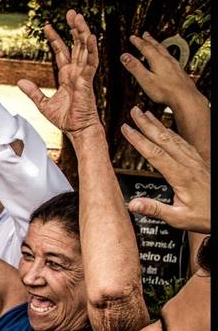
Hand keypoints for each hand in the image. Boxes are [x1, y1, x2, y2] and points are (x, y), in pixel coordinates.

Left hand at [18, 9, 99, 136]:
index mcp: (68, 76)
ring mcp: (84, 75)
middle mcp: (77, 72)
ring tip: (78, 17)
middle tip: (70, 12)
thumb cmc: (65, 119)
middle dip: (73, 28)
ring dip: (82, 32)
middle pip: (76, 45)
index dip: (55, 38)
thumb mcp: (43, 104)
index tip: (47, 26)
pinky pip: (91, 62)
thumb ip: (33, 92)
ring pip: (85, 49)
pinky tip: (91, 36)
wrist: (77, 130)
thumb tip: (20, 81)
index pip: (61, 52)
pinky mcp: (87, 82)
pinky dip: (92, 49)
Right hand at [120, 106, 209, 232]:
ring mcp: (195, 162)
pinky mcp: (199, 163)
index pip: (155, 153)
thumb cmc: (205, 217)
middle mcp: (189, 165)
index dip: (138, 140)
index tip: (126, 129)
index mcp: (181, 176)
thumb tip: (132, 204)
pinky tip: (166, 130)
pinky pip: (183, 143)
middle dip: (147, 124)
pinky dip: (172, 133)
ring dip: (158, 125)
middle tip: (134, 111)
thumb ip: (156, 210)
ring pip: (174, 138)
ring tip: (146, 114)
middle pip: (164, 139)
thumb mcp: (179, 219)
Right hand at [121, 32, 203, 109]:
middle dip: (149, 40)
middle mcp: (167, 60)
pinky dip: (166, 54)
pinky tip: (167, 58)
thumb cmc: (165, 91)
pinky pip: (171, 58)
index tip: (133, 37)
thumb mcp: (145, 79)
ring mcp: (175, 65)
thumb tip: (124, 56)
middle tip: (145, 34)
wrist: (185, 97)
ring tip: (155, 43)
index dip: (138, 42)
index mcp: (158, 60)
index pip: (146, 48)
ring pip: (165, 51)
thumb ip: (135, 67)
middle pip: (157, 46)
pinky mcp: (179, 71)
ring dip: (158, 46)